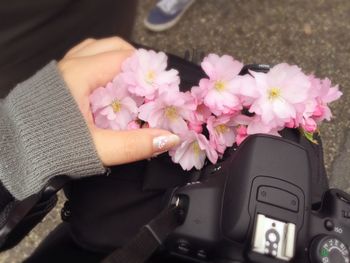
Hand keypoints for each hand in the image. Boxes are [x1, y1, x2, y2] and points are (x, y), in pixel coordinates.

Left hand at [58, 37, 179, 165]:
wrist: (12, 156)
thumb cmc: (50, 150)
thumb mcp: (98, 149)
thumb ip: (136, 144)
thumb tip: (169, 138)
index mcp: (79, 75)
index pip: (124, 58)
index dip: (147, 71)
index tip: (159, 89)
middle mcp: (70, 65)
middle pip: (112, 47)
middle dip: (135, 63)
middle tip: (146, 87)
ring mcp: (62, 70)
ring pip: (97, 51)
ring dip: (117, 64)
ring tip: (129, 87)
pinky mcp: (57, 80)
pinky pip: (85, 61)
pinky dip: (102, 69)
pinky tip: (107, 91)